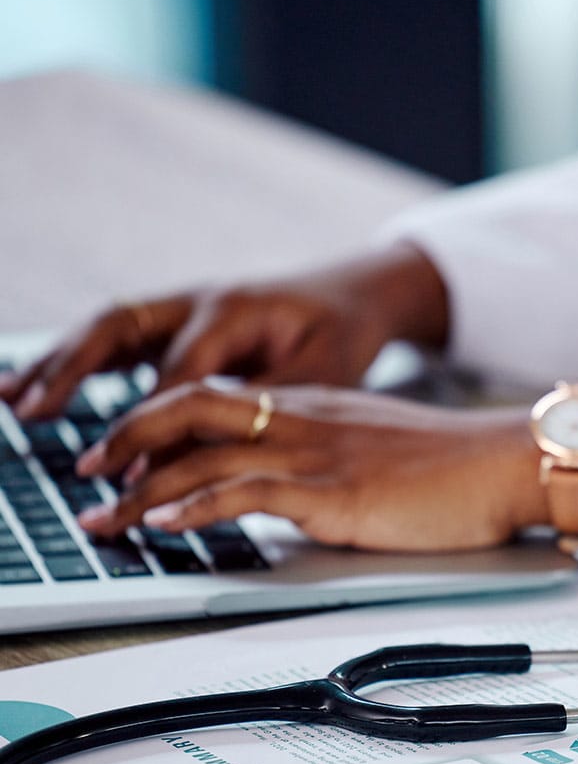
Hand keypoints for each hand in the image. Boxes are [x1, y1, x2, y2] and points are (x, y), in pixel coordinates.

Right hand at [0, 244, 448, 419]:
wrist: (355, 293)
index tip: (129, 470)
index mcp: (236, 309)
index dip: (154, 422)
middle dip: (73, 369)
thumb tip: (206, 455)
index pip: (181, 372)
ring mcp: (185, 304)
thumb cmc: (342, 335)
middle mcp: (200, 298)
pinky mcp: (180, 318)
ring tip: (11, 396)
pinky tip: (39, 384)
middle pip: (121, 327)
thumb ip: (264, 409)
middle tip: (31, 411)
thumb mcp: (319, 374)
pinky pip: (121, 335)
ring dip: (59, 360)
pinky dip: (80, 359)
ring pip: (109, 327)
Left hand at [75, 383, 542, 551]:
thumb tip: (295, 494)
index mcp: (315, 404)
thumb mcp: (379, 448)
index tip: (124, 451)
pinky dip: (192, 508)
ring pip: (200, 454)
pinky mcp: (333, 492)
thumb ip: (331, 460)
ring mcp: (316, 453)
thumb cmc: (457, 462)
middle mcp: (304, 418)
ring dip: (138, 487)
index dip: (156, 419)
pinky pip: (243, 493)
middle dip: (124, 437)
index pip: (214, 396)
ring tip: (102, 518)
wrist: (506, 461)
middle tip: (86, 470)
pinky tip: (163, 525)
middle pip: (189, 407)